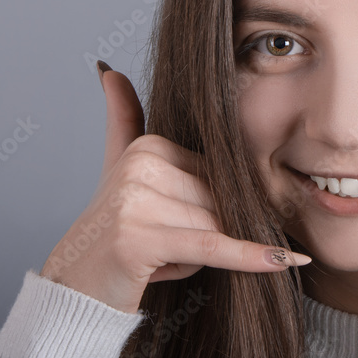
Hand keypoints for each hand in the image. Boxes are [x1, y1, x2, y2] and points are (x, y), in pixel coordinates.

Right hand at [39, 61, 310, 313]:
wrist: (75, 287)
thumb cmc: (111, 230)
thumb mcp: (119, 169)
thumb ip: (124, 118)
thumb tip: (110, 69)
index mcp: (147, 146)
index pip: (217, 176)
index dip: (208, 209)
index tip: (175, 226)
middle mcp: (141, 166)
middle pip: (219, 201)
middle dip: (207, 234)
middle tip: (164, 250)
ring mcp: (137, 201)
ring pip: (217, 227)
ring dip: (199, 257)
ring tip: (159, 261)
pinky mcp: (141, 239)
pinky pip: (213, 246)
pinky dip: (250, 257)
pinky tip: (282, 261)